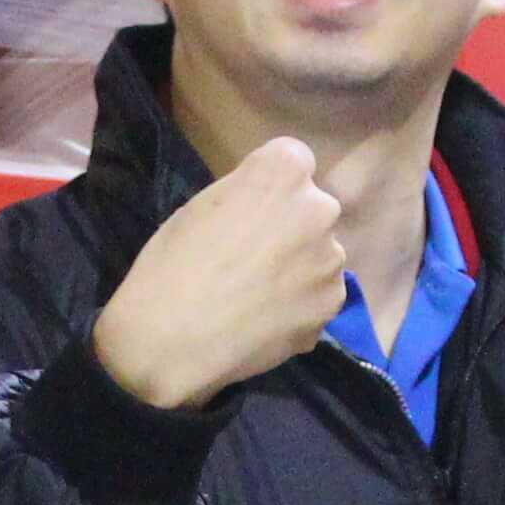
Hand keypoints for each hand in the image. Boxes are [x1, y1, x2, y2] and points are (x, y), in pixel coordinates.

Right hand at [91, 138, 345, 410]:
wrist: (171, 342)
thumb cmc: (171, 265)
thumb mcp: (201, 206)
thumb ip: (246, 196)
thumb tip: (267, 210)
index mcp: (283, 170)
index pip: (292, 161)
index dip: (269, 187)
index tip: (247, 211)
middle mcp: (319, 207)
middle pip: (312, 209)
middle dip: (291, 226)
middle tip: (253, 258)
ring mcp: (331, 259)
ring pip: (320, 255)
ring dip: (299, 269)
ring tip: (258, 298)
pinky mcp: (332, 305)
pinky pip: (320, 296)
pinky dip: (301, 306)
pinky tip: (266, 322)